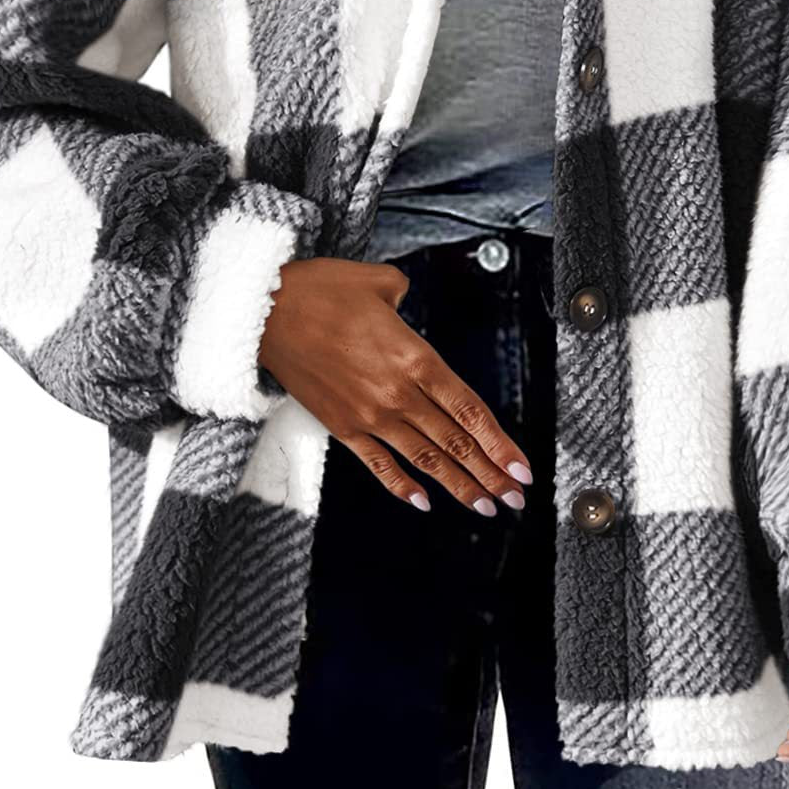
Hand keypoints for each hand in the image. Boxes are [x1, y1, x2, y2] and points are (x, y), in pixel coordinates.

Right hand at [258, 256, 532, 515]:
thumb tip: (406, 302)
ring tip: (485, 507)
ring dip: (458, 486)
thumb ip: (404, 296)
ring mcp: (369, 415)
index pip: (469, 410)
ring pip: (425, 459)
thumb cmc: (321, 289)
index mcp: (416, 359)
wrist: (265, 312)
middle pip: (455, 442)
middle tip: (516, 499)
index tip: (522, 468)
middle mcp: (398, 394)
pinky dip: (401, 485)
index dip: (500, 443)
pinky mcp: (341, 426)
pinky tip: (422, 502)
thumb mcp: (378, 281)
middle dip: (491, 473)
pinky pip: (378, 464)